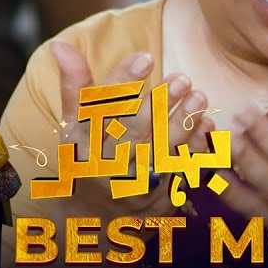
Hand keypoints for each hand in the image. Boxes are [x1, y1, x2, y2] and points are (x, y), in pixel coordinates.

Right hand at [51, 40, 213, 210]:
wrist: (92, 222)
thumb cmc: (85, 160)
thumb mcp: (74, 128)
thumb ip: (75, 87)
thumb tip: (61, 45)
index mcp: (82, 143)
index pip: (99, 109)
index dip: (122, 83)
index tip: (145, 57)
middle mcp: (105, 165)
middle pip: (132, 132)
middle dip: (158, 105)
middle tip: (181, 78)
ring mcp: (132, 185)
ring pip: (159, 152)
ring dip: (181, 124)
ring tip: (198, 96)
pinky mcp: (157, 199)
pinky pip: (179, 172)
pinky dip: (194, 148)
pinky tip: (206, 124)